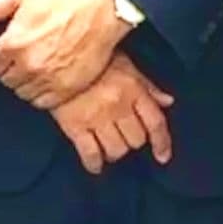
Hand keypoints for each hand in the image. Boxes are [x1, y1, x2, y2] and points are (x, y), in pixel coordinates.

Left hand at [0, 0, 129, 107]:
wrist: (103, 11)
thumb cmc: (63, 0)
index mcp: (13, 44)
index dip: (0, 57)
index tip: (10, 50)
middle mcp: (28, 66)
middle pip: (6, 81)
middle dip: (12, 70)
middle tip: (25, 57)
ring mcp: (47, 80)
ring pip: (23, 93)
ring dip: (26, 83)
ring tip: (37, 68)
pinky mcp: (65, 90)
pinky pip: (42, 102)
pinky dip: (42, 94)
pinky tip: (49, 79)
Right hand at [50, 54, 174, 174]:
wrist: (55, 57)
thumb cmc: (92, 58)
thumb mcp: (125, 64)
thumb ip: (147, 86)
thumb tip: (167, 101)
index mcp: (133, 89)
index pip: (155, 122)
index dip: (162, 142)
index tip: (163, 156)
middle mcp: (117, 106)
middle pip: (136, 139)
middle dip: (133, 141)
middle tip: (125, 136)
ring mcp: (96, 118)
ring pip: (116, 150)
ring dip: (116, 152)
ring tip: (109, 147)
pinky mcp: (74, 126)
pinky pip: (90, 154)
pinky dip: (95, 164)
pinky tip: (96, 166)